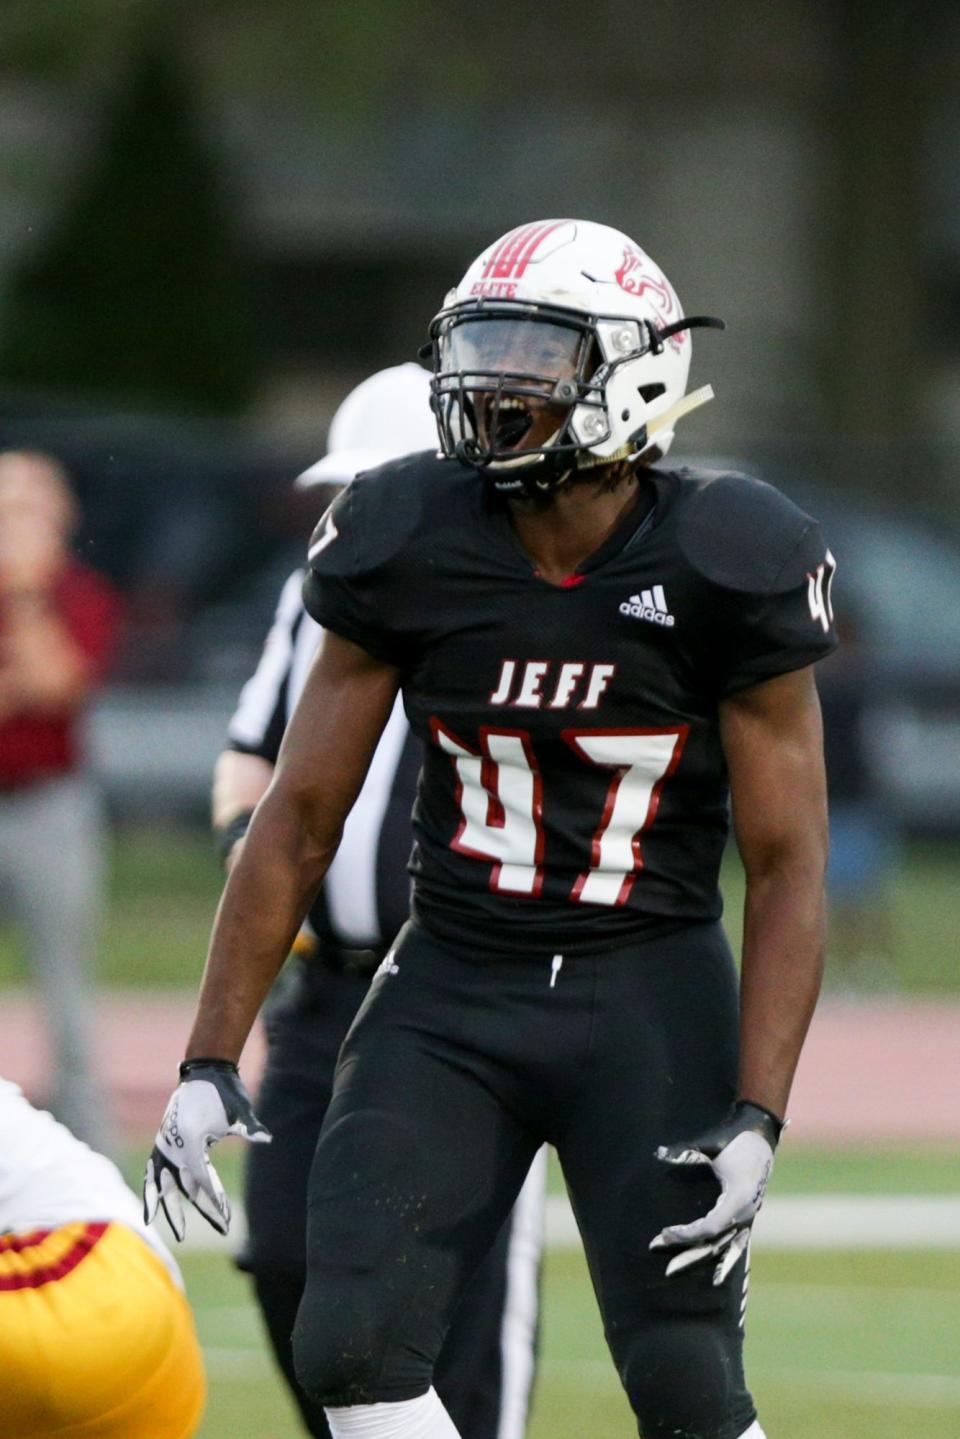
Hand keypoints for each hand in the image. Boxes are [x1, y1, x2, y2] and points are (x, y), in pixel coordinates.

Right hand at [143, 1059, 269, 1240]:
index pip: (202, 1178)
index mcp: (192, 1140)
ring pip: (164, 1185)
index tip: (227, 1217)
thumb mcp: (239, 1108)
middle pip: (186, 1187)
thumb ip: (249, 1126)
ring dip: (171, 1209)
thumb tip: (267, 1138)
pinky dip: (151, 1191)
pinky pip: (153, 1173)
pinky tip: (150, 1211)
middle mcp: (174, 1146)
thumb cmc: (224, 1091)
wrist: (204, 1070)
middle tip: (221, 1229)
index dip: (214, 1199)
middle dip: (202, 1210)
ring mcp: (165, 1145)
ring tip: (179, 1233)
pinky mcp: (164, 1143)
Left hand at [649, 1101, 782, 1284]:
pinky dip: (725, 1259)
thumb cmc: (734, 1138)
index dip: (686, 1233)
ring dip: (704, 1260)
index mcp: (739, 1198)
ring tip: (683, 1272)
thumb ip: (686, 1152)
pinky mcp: (748, 1214)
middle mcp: (746, 1213)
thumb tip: (659, 1153)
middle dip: (690, 1255)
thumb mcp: (710, 1144)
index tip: (665, 1232)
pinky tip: (715, 1276)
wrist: (760, 1132)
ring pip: (725, 1248)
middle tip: (666, 1269)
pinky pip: (737, 1243)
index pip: (709, 1227)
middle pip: (716, 1244)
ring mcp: (749, 1216)